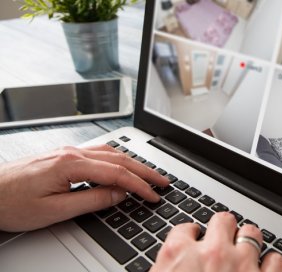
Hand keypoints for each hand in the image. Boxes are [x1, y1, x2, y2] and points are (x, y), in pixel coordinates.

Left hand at [0, 145, 168, 231]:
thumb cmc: (11, 202)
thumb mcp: (54, 210)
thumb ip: (91, 200)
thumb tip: (119, 195)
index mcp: (71, 163)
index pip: (117, 174)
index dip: (139, 186)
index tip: (154, 196)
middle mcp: (72, 152)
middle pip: (119, 158)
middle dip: (145, 170)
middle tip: (163, 181)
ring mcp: (67, 151)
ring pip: (110, 153)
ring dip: (133, 163)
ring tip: (149, 174)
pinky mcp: (63, 155)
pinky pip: (99, 153)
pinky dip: (117, 160)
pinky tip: (122, 165)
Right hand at [152, 212, 281, 271]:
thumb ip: (165, 267)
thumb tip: (169, 265)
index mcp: (179, 255)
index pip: (185, 229)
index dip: (190, 235)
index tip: (193, 240)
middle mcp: (212, 253)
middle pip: (223, 220)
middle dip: (223, 228)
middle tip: (223, 240)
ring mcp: (241, 266)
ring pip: (252, 233)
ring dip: (249, 240)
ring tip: (246, 249)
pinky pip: (276, 261)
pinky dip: (273, 263)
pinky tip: (267, 268)